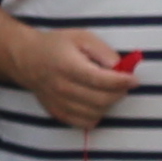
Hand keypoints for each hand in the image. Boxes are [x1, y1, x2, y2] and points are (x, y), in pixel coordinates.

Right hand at [14, 28, 140, 133]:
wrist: (27, 59)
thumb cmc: (57, 45)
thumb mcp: (81, 37)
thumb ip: (102, 50)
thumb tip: (120, 67)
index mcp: (68, 66)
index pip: (100, 80)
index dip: (122, 81)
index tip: (134, 79)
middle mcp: (62, 87)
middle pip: (101, 99)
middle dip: (119, 93)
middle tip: (124, 84)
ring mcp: (59, 103)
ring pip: (96, 113)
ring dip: (108, 104)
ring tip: (108, 91)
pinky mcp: (58, 113)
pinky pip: (85, 123)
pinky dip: (96, 115)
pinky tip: (95, 102)